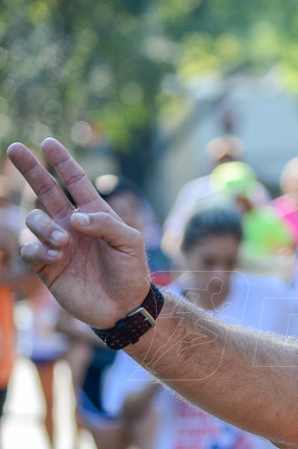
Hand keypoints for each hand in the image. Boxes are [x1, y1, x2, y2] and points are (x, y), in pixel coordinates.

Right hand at [7, 138, 151, 328]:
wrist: (124, 305)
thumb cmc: (131, 272)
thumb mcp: (130, 243)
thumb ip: (106, 224)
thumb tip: (74, 217)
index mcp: (94, 214)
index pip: (75, 182)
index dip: (62, 162)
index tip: (48, 142)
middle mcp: (71, 225)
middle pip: (45, 190)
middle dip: (31, 169)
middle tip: (15, 148)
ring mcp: (57, 244)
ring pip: (34, 220)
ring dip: (44, 226)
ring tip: (63, 243)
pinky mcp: (46, 266)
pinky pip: (30, 249)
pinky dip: (39, 249)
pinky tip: (57, 257)